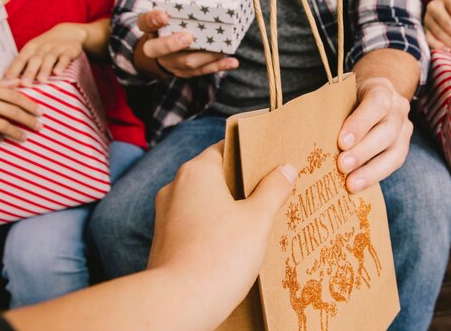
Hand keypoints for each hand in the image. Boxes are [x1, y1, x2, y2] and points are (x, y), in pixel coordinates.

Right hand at [0, 79, 41, 141]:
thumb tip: (18, 81)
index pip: (14, 96)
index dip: (29, 105)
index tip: (40, 113)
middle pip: (12, 111)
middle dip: (28, 120)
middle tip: (39, 127)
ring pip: (2, 125)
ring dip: (16, 133)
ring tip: (24, 138)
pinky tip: (1, 138)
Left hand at [5, 23, 86, 85]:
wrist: (68, 32)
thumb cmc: (47, 46)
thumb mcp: (34, 50)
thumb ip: (25, 63)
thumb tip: (10, 79)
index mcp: (31, 48)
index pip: (20, 59)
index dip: (14, 70)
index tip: (8, 81)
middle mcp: (42, 47)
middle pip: (35, 60)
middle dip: (29, 72)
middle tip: (25, 84)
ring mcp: (56, 48)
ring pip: (49, 59)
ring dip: (45, 69)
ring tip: (41, 80)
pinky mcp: (69, 50)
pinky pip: (65, 58)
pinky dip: (62, 65)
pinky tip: (58, 73)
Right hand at [135, 10, 238, 77]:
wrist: (164, 55)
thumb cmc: (174, 21)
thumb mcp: (177, 5)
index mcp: (151, 28)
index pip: (144, 24)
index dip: (151, 20)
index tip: (163, 15)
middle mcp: (156, 48)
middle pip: (157, 48)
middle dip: (171, 44)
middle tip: (188, 37)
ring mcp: (171, 62)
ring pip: (184, 62)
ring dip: (203, 56)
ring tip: (220, 49)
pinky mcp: (187, 72)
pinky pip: (203, 71)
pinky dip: (218, 66)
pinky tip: (232, 62)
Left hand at [148, 142, 296, 319]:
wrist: (179, 302)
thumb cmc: (220, 254)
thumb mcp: (258, 219)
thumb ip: (273, 190)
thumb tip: (286, 170)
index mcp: (196, 172)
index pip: (224, 149)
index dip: (249, 154)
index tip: (270, 163)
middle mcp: (175, 187)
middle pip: (214, 176)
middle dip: (241, 185)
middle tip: (270, 194)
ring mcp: (166, 215)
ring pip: (203, 202)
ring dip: (227, 209)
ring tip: (255, 222)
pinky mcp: (164, 241)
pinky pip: (193, 224)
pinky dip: (212, 229)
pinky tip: (233, 245)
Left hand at [337, 77, 412, 192]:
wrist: (372, 97)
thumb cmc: (349, 97)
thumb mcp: (341, 94)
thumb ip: (332, 110)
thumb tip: (311, 133)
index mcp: (381, 88)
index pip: (377, 103)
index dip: (361, 123)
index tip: (342, 142)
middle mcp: (398, 108)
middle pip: (387, 131)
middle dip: (363, 151)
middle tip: (342, 165)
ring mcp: (404, 129)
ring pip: (394, 152)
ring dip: (371, 170)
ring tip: (350, 184)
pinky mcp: (403, 147)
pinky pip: (393, 165)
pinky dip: (374, 176)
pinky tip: (358, 186)